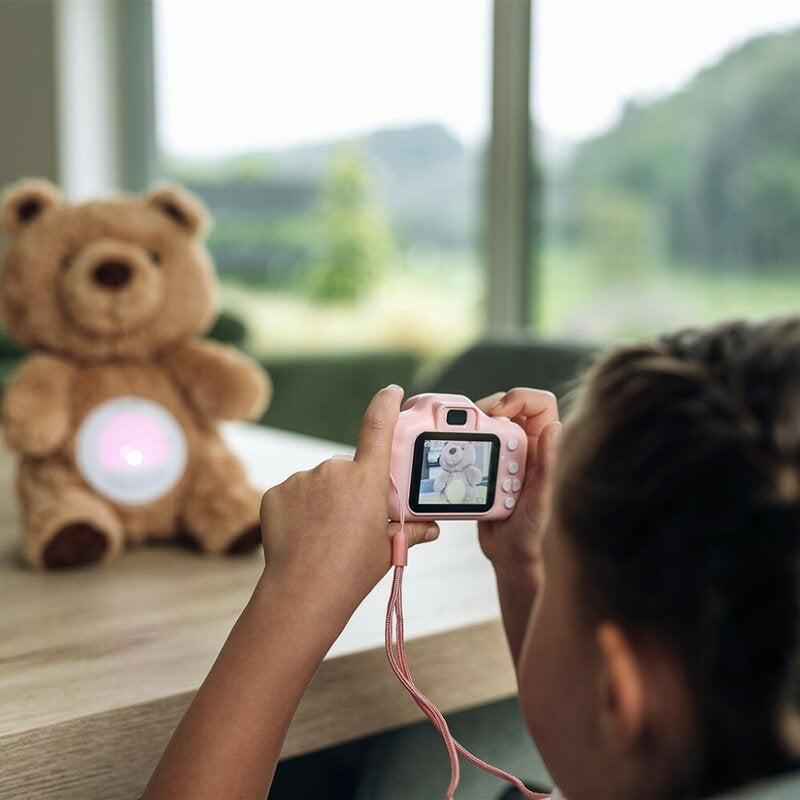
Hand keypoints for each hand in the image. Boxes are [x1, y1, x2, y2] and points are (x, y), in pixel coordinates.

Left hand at [258, 385, 438, 611]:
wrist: (304, 591)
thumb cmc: (353, 571)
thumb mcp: (389, 549)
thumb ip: (412, 531)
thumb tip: (433, 528)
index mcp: (367, 478)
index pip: (379, 425)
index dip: (386, 403)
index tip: (392, 391)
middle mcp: (334, 469)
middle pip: (347, 469)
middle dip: (350, 488)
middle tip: (350, 522)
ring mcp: (302, 479)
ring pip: (318, 483)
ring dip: (323, 499)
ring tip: (324, 535)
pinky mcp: (276, 492)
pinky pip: (293, 495)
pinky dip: (298, 509)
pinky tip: (302, 534)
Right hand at [476, 388, 560, 579]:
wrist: (511, 557)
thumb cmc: (535, 533)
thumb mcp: (544, 499)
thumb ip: (549, 464)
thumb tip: (554, 428)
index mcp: (545, 448)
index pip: (540, 405)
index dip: (520, 398)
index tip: (499, 412)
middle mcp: (526, 447)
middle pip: (508, 408)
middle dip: (487, 408)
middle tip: (471, 423)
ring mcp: (505, 457)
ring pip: (487, 425)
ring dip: (472, 428)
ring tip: (461, 442)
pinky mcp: (486, 469)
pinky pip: (472, 447)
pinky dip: (461, 447)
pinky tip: (455, 457)